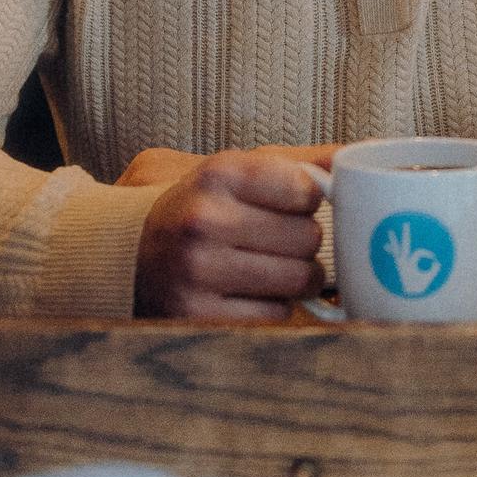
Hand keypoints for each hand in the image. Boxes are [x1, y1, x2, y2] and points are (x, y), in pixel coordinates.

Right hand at [131, 144, 333, 321]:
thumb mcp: (234, 170)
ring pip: (297, 280)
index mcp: (217, 174)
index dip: (305, 199)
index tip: (290, 203)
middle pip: (308, 237)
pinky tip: (247, 294)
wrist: (121, 254)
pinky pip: (274, 316)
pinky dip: (271, 308)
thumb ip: (296, 162)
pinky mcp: (198, 318)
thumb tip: (355, 158)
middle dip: (303, 241)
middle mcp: (205, 221)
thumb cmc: (195, 208)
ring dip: (295, 278)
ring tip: (269, 267)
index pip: (304, 189)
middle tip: (277, 240)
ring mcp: (199, 273)